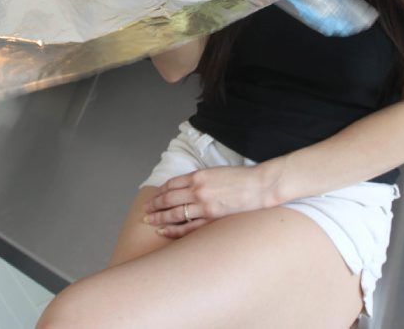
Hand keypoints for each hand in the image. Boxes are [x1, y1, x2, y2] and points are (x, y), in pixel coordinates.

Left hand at [142, 164, 276, 238]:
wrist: (258, 186)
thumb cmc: (239, 178)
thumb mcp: (215, 172)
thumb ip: (199, 179)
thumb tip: (185, 187)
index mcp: (198, 175)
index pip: (171, 184)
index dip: (160, 192)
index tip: (153, 198)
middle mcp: (198, 189)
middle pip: (168, 199)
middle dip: (154, 206)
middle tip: (145, 212)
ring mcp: (204, 205)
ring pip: (174, 213)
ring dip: (159, 218)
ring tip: (149, 222)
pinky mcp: (211, 218)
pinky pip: (188, 227)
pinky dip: (174, 230)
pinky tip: (164, 232)